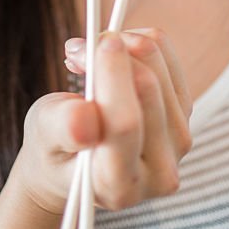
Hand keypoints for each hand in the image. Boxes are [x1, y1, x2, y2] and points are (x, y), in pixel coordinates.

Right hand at [14, 28, 192, 215]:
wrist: (76, 160)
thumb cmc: (55, 150)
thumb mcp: (44, 139)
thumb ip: (62, 130)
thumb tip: (85, 119)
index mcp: (118, 187)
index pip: (125, 124)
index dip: (112, 76)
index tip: (94, 43)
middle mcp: (159, 169)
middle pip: (147, 87)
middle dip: (109, 53)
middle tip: (77, 50)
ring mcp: (177, 141)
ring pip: (159, 64)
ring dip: (122, 44)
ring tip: (90, 56)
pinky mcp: (185, 111)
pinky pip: (167, 55)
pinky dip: (136, 42)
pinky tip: (113, 57)